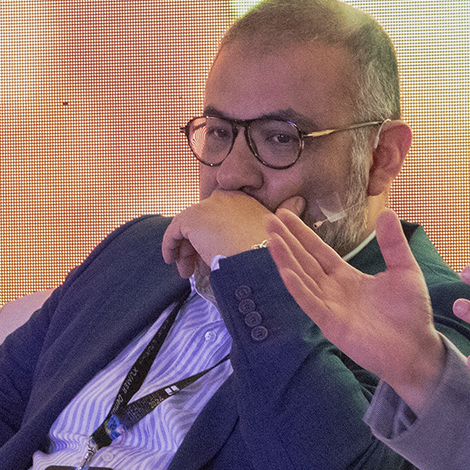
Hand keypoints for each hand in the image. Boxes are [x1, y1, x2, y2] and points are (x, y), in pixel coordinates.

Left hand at [161, 191, 302, 286]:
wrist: (259, 259)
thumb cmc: (271, 254)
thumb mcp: (281, 233)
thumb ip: (286, 217)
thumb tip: (300, 201)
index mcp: (244, 201)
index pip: (220, 216)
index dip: (215, 237)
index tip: (214, 256)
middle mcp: (225, 198)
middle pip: (203, 222)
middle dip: (197, 245)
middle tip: (196, 268)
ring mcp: (207, 207)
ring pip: (188, 228)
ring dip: (185, 250)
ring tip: (187, 272)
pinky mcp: (191, 218)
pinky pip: (173, 231)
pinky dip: (169, 245)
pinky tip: (170, 261)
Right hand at [267, 208, 444, 407]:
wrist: (416, 347)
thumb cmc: (410, 312)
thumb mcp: (404, 269)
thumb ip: (392, 243)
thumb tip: (387, 212)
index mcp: (346, 277)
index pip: (318, 251)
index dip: (302, 234)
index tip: (285, 215)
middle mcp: (333, 290)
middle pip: (304, 261)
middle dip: (287, 241)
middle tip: (268, 220)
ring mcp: (330, 307)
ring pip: (303, 279)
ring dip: (286, 261)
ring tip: (272, 240)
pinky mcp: (332, 325)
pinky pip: (311, 304)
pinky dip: (298, 289)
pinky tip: (286, 272)